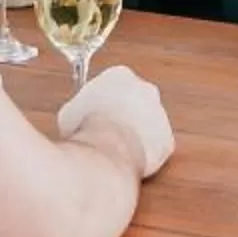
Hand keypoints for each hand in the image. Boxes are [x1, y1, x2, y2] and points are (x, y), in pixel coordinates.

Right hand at [58, 65, 172, 178]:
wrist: (105, 150)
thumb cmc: (86, 129)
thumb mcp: (70, 112)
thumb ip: (80, 109)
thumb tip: (77, 120)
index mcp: (120, 75)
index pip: (115, 86)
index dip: (103, 104)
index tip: (97, 116)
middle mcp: (146, 89)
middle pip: (136, 103)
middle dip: (124, 117)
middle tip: (108, 133)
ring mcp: (160, 114)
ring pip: (147, 127)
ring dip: (134, 136)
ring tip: (115, 150)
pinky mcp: (167, 140)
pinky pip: (155, 149)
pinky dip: (143, 156)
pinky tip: (126, 162)